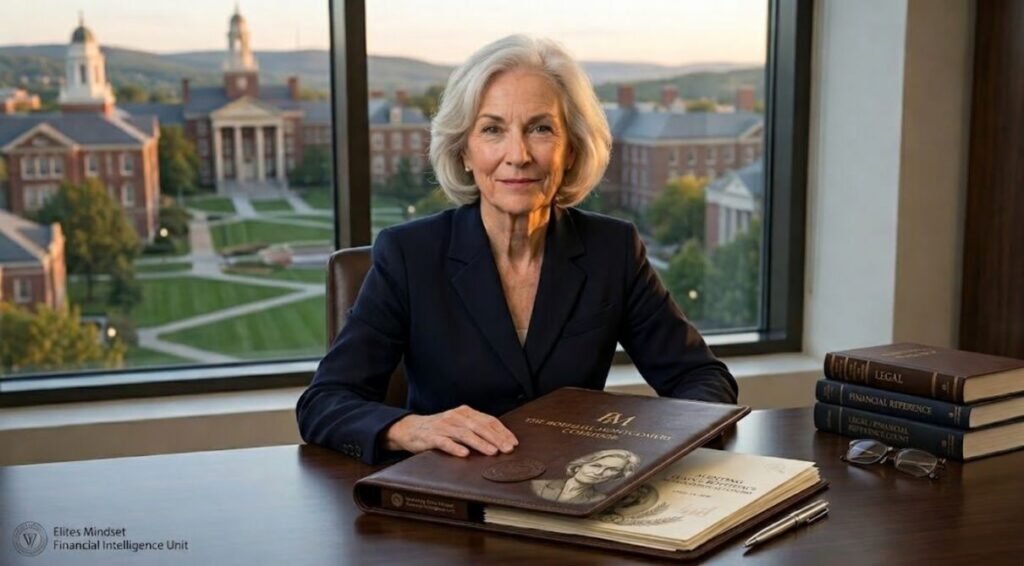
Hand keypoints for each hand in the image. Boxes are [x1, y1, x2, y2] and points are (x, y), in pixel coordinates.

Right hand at [385, 405, 518, 456]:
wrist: (411, 428)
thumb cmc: (439, 428)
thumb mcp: (459, 424)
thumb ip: (476, 429)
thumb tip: (500, 440)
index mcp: (465, 412)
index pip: (488, 420)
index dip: (502, 431)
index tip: (513, 442)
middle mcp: (456, 417)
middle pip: (480, 427)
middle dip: (496, 438)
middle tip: (507, 449)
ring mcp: (444, 426)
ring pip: (465, 434)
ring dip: (480, 443)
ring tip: (491, 452)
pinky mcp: (432, 436)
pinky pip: (445, 442)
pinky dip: (455, 447)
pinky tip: (464, 454)